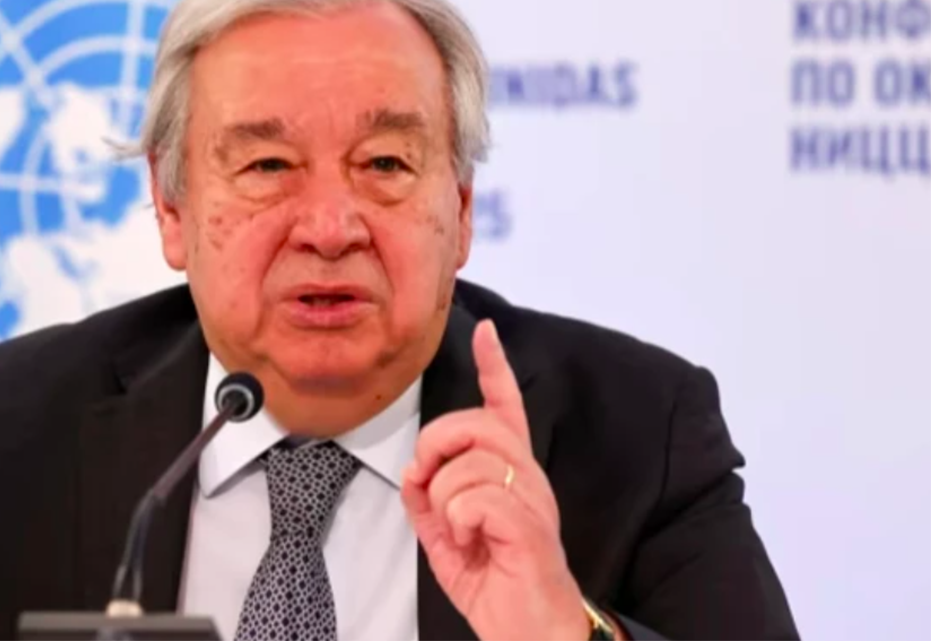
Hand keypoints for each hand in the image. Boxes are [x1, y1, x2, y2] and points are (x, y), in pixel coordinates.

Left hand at [402, 320, 588, 640]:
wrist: (531, 632)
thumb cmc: (496, 584)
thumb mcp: (445, 539)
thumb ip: (426, 501)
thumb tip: (411, 470)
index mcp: (510, 475)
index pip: (505, 408)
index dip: (494, 368)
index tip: (485, 332)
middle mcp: (527, 478)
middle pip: (476, 424)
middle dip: (436, 444)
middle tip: (427, 482)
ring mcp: (532, 501)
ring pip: (470, 464)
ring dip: (444, 498)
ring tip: (458, 530)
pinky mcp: (529, 529)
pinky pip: (477, 500)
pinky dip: (458, 521)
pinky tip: (471, 541)